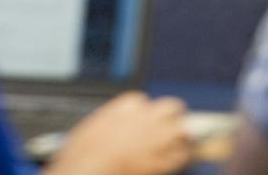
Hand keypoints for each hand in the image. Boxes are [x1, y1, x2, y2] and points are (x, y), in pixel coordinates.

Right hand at [47, 93, 194, 174]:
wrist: (88, 168)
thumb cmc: (84, 152)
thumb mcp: (94, 126)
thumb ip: (111, 120)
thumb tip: (115, 125)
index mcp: (125, 107)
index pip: (143, 101)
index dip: (144, 112)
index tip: (142, 121)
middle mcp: (145, 119)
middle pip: (171, 106)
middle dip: (172, 115)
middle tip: (171, 126)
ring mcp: (156, 139)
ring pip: (182, 127)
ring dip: (182, 133)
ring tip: (181, 142)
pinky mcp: (162, 161)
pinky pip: (182, 154)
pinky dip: (183, 156)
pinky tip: (180, 159)